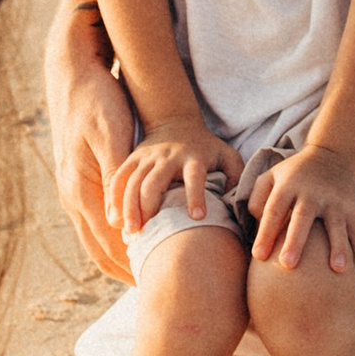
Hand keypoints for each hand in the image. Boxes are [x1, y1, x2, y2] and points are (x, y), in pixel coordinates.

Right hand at [52, 36, 137, 280]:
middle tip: (154, 290)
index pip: (110, 244)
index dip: (133, 265)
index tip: (156, 283)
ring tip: (146, 275)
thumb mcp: (112, 134)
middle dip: (126, 272)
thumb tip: (125, 217)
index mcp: (82, 189)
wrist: (73, 74)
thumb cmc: (97, 100)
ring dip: (119, 259)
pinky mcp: (79, 181)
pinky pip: (95, 223)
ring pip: (96, 239)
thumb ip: (119, 175)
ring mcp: (72, 190)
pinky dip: (113, 240)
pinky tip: (132, 242)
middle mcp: (74, 195)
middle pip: (100, 250)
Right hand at [108, 123, 245, 236]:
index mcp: (194, 158)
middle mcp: (168, 157)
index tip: (198, 218)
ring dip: (130, 207)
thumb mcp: (227, 156)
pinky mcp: (133, 158)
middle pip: (154, 182)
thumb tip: (240, 205)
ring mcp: (148, 157)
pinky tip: (115, 220)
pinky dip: (114, 198)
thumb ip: (237, 178)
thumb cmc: (207, 148)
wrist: (176, 122)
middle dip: (149, 207)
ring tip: (131, 232)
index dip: (197, 195)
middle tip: (147, 233)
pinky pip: (119, 178)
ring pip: (133, 182)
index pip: (195, 176)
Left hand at [247, 142, 354, 277]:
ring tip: (337, 269)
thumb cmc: (293, 175)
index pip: (274, 209)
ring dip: (338, 247)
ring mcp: (334, 200)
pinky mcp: (352, 207)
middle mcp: (312, 192)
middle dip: (295, 241)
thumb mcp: (270, 176)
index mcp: (288, 186)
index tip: (259, 256)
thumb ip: (257, 200)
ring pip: (336, 224)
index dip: (266, 232)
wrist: (331, 155)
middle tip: (287, 265)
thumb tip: (257, 231)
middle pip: (302, 217)